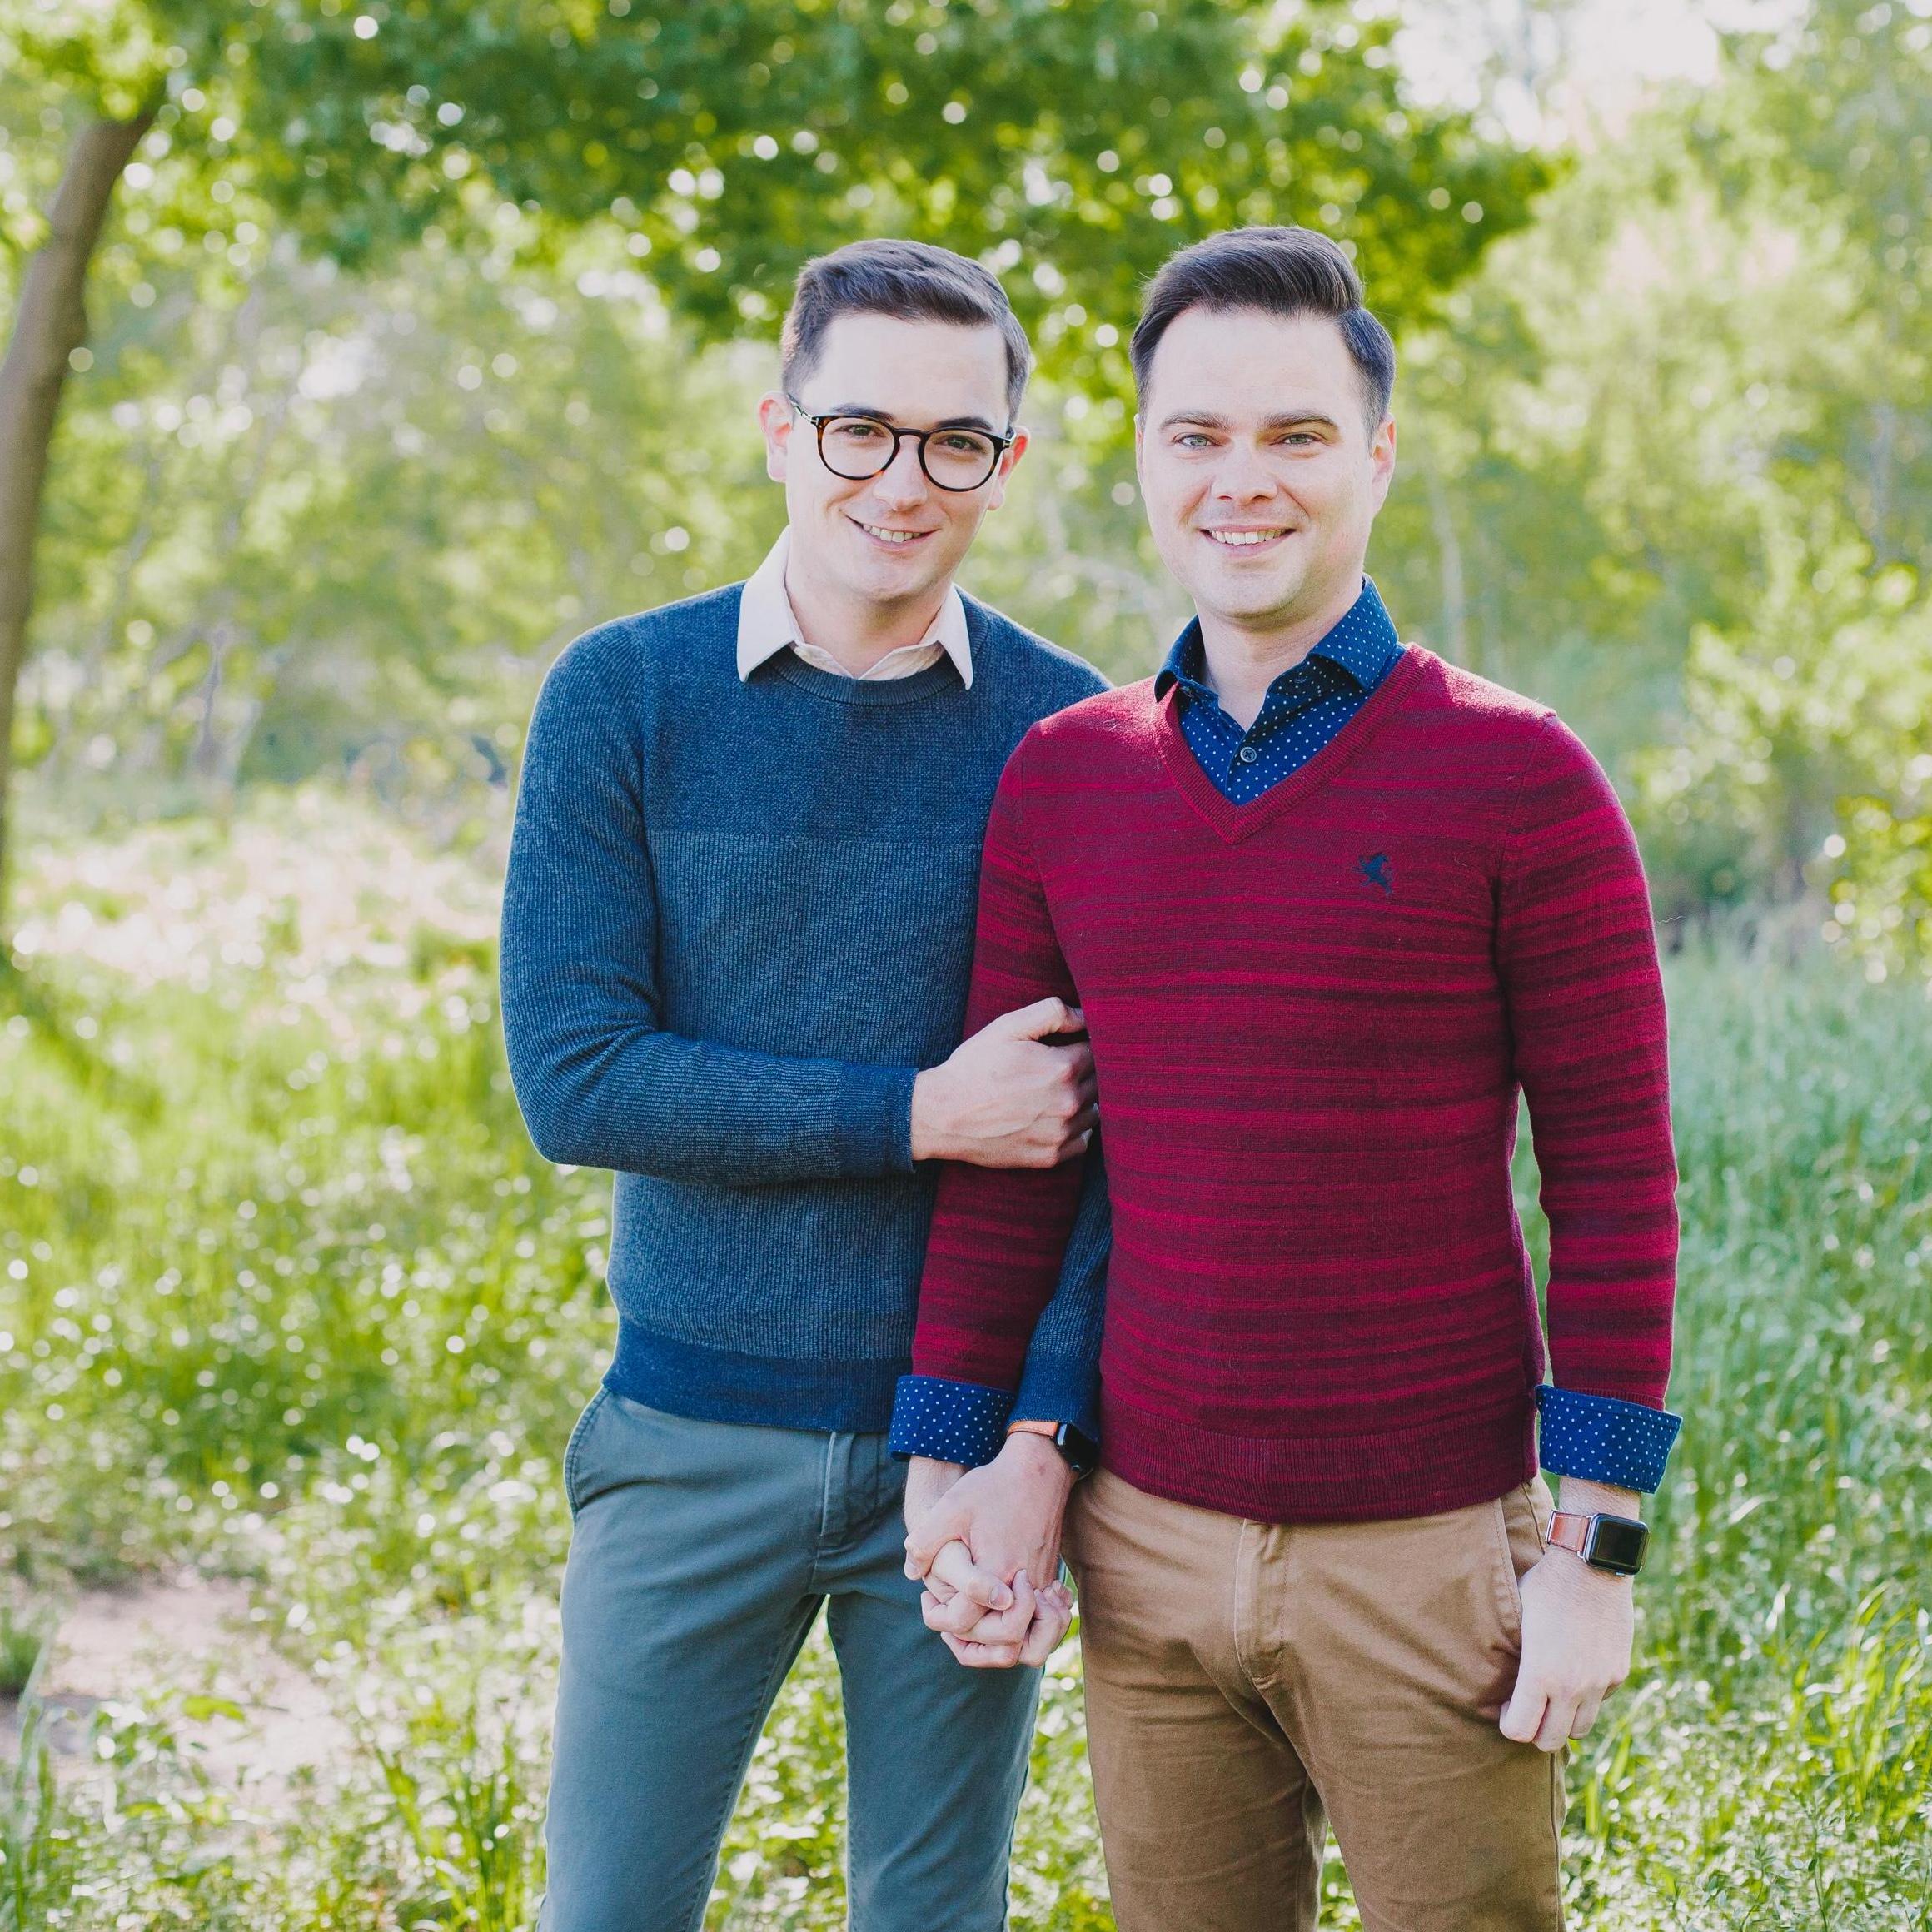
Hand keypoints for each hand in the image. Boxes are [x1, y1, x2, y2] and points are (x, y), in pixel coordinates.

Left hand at [904, 1436, 1074, 1666]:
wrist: (1039, 1469)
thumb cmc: (994, 1486)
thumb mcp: (951, 1507)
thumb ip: (924, 1541)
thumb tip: (910, 1572)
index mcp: (995, 1575)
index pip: (966, 1623)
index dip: (939, 1618)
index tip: (926, 1600)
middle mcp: (1023, 1588)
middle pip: (1004, 1646)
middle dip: (972, 1643)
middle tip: (948, 1618)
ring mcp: (1041, 1586)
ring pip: (1032, 1645)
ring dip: (1003, 1644)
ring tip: (973, 1625)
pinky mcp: (1049, 1580)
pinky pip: (1043, 1624)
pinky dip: (1024, 1629)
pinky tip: (997, 1609)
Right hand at [909, 997, 1096, 1166]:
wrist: (944, 1115)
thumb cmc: (974, 1067)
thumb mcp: (1007, 1027)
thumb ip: (1052, 1013)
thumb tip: (1085, 1017)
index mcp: (1063, 1068)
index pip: (1097, 1051)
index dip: (1082, 1045)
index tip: (1066, 1046)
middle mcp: (1069, 1103)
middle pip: (1099, 1082)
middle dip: (1084, 1072)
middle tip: (1055, 1069)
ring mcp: (1061, 1133)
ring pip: (1094, 1111)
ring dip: (1083, 1101)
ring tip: (1053, 1093)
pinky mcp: (1051, 1156)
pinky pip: (1083, 1140)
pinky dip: (1075, 1129)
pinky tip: (1053, 1117)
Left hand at [1499, 1481, 1638, 1750]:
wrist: (1591, 1565)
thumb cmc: (1543, 1586)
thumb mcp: (1514, 1616)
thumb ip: (1510, 1653)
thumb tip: (1493, 1671)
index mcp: (1539, 1674)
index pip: (1520, 1731)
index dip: (1508, 1724)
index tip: (1505, 1706)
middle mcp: (1571, 1687)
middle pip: (1551, 1741)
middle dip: (1535, 1730)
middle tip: (1527, 1707)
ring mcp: (1599, 1682)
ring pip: (1580, 1729)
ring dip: (1563, 1719)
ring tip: (1551, 1696)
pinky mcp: (1618, 1672)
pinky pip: (1600, 1702)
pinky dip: (1587, 1698)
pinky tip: (1576, 1672)